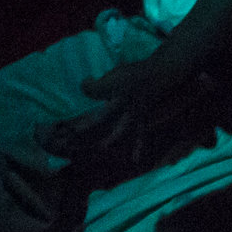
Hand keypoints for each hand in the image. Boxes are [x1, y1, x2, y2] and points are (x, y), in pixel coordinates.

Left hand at [36, 57, 166, 159]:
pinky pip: (141, 135)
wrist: (160, 74)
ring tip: (99, 150)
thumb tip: (85, 86)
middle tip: (70, 134)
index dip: (86, 88)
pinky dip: (139, 148)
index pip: (94, 90)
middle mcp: (123, 103)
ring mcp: (134, 113)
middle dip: (86, 127)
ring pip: (120, 130)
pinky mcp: (142, 119)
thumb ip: (101, 82)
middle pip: (102, 118)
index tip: (82, 86)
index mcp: (115, 89)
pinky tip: (134, 160)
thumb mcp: (116, 71)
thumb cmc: (136, 71)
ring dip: (109, 141)